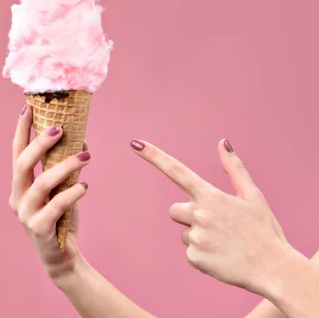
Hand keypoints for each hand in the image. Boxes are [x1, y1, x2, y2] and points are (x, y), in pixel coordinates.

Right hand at [8, 104, 90, 280]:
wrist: (63, 259)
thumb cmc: (61, 219)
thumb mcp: (63, 189)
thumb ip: (67, 167)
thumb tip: (83, 140)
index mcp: (19, 186)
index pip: (17, 152)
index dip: (22, 130)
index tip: (28, 107)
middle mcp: (17, 198)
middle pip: (22, 163)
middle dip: (40, 142)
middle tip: (61, 128)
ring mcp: (25, 215)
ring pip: (41, 184)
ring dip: (64, 166)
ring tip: (86, 157)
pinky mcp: (38, 230)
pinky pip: (55, 206)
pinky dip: (71, 194)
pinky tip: (84, 187)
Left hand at [130, 139, 290, 295]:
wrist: (274, 269)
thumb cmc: (264, 231)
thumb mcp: (253, 197)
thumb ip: (234, 169)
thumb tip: (223, 142)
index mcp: (210, 196)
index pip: (176, 170)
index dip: (154, 156)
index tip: (135, 143)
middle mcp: (199, 214)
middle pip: (175, 211)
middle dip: (189, 217)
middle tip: (218, 227)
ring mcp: (195, 236)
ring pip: (184, 233)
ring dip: (199, 238)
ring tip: (225, 244)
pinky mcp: (194, 257)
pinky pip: (190, 253)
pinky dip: (203, 256)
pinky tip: (222, 257)